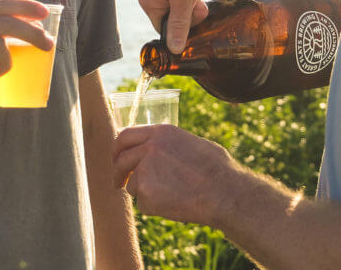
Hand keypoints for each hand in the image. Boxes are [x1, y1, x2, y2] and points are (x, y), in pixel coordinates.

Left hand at [113, 124, 240, 225]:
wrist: (224, 193)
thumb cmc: (218, 170)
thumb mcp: (193, 144)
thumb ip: (170, 145)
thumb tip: (161, 149)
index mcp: (162, 132)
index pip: (126, 135)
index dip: (118, 148)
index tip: (116, 158)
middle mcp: (149, 147)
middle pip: (121, 159)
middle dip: (118, 172)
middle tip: (119, 183)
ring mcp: (145, 169)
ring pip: (132, 184)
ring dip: (144, 192)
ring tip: (171, 196)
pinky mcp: (145, 192)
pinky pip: (142, 203)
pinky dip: (154, 208)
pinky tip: (174, 204)